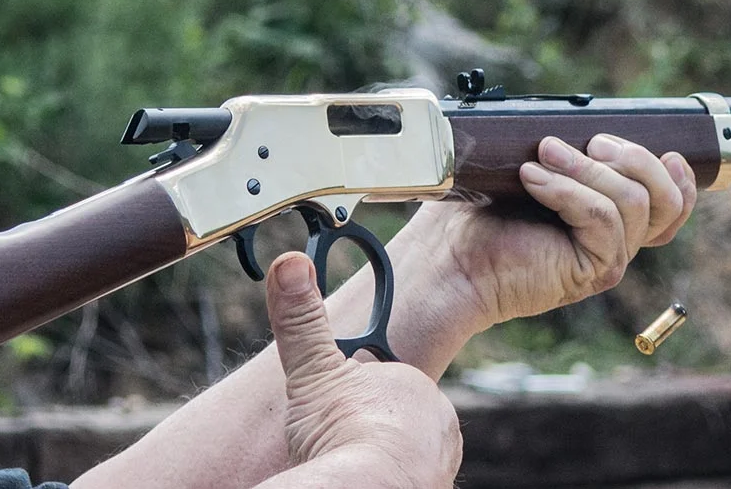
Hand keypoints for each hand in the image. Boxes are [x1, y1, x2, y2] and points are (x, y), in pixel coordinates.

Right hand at [262, 253, 460, 487]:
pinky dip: (385, 482)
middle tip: (337, 442)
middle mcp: (441, 429)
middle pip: (398, 427)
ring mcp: (440, 468)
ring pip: (406, 459)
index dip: (355, 401)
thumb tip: (289, 263)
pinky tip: (361, 482)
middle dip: (367, 434)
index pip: (388, 390)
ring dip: (378, 463)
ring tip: (345, 464)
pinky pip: (407, 483)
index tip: (333, 412)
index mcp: (418, 390)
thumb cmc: (342, 431)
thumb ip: (303, 323)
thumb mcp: (313, 371)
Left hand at [395, 134, 697, 328]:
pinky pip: (601, 217)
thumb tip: (569, 120)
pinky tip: (531, 178)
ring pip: (634, 201)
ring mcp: (605, 259)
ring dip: (588, 167)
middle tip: (590, 141)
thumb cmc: (472, 220)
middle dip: (633, 156)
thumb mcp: (522, 172)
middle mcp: (613, 243)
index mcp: (605, 222)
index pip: (669, 206)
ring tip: (543, 153)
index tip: (668, 150)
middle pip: (665, 199)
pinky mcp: (590, 270)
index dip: (679, 179)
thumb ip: (556, 154)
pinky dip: (567, 190)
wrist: (444, 266)